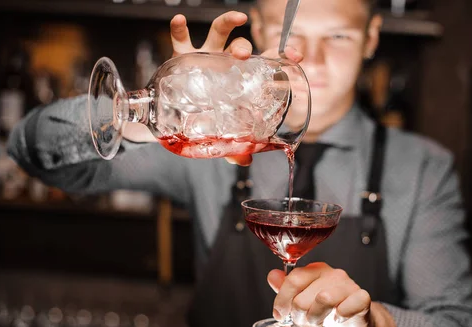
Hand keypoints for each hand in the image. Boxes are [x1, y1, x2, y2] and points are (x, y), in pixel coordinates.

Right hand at [125, 12, 303, 166]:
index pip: (265, 63)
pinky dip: (179, 29)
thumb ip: (235, 148)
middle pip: (240, 47)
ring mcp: (204, 56)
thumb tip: (247, 160)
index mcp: (240, 79)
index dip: (282, 57)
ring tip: (236, 21)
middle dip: (246, 46)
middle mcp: (224, 63)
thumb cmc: (204, 120)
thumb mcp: (221, 135)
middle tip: (246, 55)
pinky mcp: (181, 57)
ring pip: (217, 33)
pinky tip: (180, 22)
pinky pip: (180, 39)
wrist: (175, 117)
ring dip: (227, 25)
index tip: (296, 55)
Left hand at [268, 262, 396, 326]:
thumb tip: (272, 276)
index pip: (293, 279)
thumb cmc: (329, 309)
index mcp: (316, 270)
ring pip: (323, 299)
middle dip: (299, 315)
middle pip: (303, 297)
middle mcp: (332, 274)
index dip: (282, 301)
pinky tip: (339, 319)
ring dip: (315, 318)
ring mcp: (348, 285)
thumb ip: (287, 288)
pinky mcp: (362, 298)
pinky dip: (339, 318)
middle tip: (305, 320)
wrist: (357, 321)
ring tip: (318, 322)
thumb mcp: (304, 298)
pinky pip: (346, 307)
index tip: (280, 314)